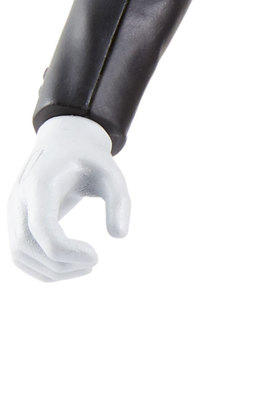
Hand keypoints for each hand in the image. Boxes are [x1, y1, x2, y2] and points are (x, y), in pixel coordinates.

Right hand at [8, 116, 130, 280]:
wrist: (64, 145)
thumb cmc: (90, 161)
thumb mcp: (112, 174)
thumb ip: (119, 202)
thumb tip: (119, 236)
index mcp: (40, 183)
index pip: (41, 227)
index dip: (66, 250)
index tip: (96, 256)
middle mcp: (19, 199)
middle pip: (26, 245)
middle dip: (60, 264)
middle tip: (94, 262)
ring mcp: (13, 212)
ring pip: (20, 255)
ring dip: (52, 271)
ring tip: (86, 265)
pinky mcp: (16, 222)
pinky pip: (21, 255)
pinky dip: (43, 268)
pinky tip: (71, 265)